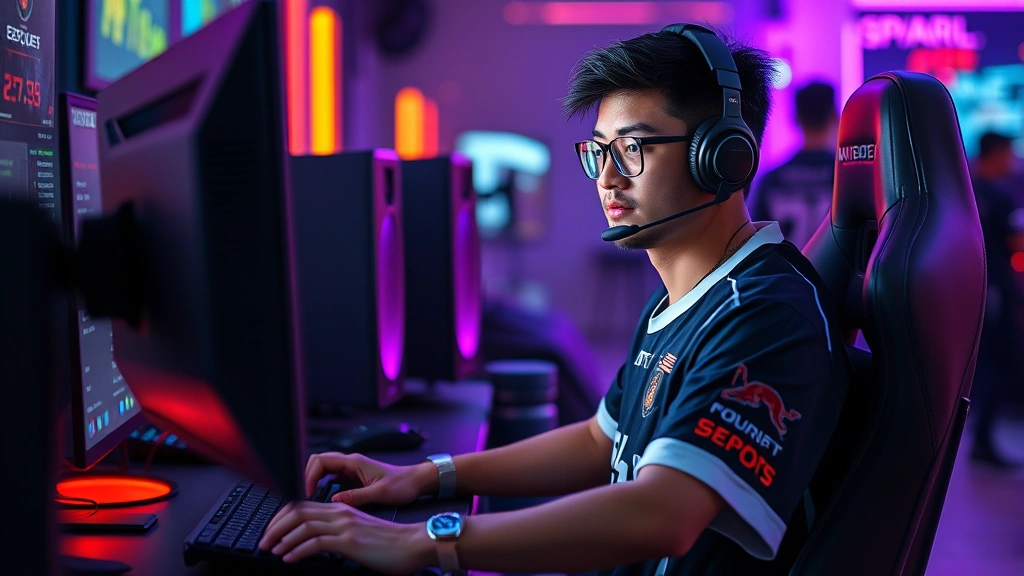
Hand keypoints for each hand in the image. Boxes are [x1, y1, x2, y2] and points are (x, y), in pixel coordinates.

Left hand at [258, 501, 433, 572]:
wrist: (412, 543)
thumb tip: (317, 543)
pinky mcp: (349, 540)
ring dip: (282, 538)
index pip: (303, 506)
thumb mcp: (359, 532)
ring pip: (303, 525)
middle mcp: (340, 513)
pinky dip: (298, 550)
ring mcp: (344, 525)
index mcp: (341, 509)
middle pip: (298, 512)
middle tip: (264, 541)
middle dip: (276, 526)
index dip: (282, 517)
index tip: (272, 531)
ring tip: (272, 549)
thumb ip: (339, 532)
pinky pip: (316, 542)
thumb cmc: (390, 543)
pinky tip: (289, 558)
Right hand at [304, 452, 437, 506]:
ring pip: (323, 469)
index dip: (309, 475)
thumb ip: (357, 496)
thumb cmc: (403, 485)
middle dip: (306, 477)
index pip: (321, 461)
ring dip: (313, 480)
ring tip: (308, 499)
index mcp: (354, 463)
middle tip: (303, 497)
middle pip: (318, 463)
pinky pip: (331, 477)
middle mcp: (350, 463)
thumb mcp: (380, 493)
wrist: (416, 481)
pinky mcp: (353, 477)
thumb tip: (333, 501)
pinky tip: (322, 499)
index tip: (307, 493)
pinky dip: (322, 485)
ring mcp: (351, 469)